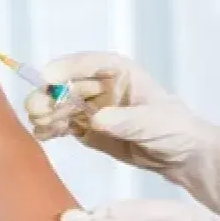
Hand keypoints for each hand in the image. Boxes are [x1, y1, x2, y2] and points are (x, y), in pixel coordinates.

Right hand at [25, 52, 219, 220]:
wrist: (183, 156)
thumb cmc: (176, 129)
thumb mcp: (153, 123)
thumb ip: (125, 120)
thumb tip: (96, 119)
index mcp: (119, 72)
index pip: (87, 63)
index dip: (66, 68)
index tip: (48, 77)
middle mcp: (101, 86)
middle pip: (67, 86)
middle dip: (49, 95)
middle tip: (36, 109)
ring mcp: (92, 108)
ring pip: (61, 106)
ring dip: (47, 113)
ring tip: (39, 127)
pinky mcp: (88, 130)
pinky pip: (64, 125)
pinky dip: (51, 129)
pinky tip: (43, 135)